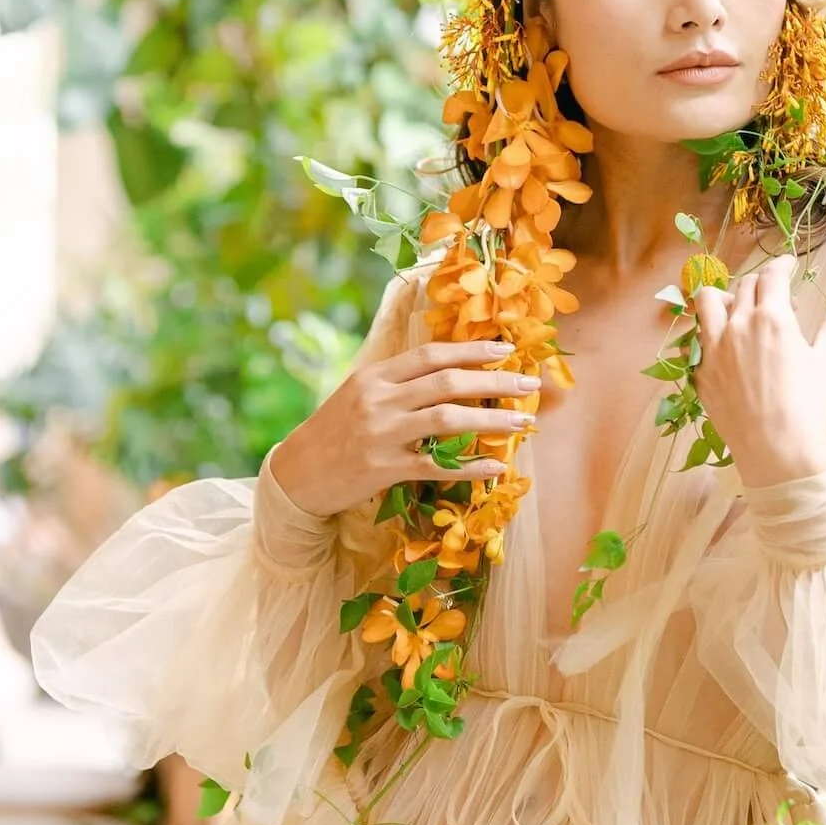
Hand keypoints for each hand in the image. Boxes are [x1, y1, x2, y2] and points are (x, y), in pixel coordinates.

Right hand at [269, 341, 540, 520]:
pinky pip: (436, 466)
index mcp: (374, 376)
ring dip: (491, 419)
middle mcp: (379, 400)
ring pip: (447, 419)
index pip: (431, 355)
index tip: (506, 351)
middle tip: (530, 384)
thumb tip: (447, 373)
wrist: (295, 474)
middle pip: (447, 382)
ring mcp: (382, 434)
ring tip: (523, 421)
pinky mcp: (384, 469)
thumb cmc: (332, 433)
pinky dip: (470, 466)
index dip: (471, 350)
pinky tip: (495, 467)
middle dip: (494, 380)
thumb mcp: (357, 395)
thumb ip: (396, 384)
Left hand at [691, 261, 825, 490]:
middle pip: (745, 285)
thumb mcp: (824, 362)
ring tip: (742, 312)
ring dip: (726, 297)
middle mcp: (738, 326)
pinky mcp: (701, 372)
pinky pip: (701, 338)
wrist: (777, 452)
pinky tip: (731, 348)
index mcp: (772, 318)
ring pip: (709, 301)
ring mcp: (713, 349)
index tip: (789, 264)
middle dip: (762, 284)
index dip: (782, 264)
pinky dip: (715, 332)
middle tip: (778, 300)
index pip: (773, 275)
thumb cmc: (807, 407)